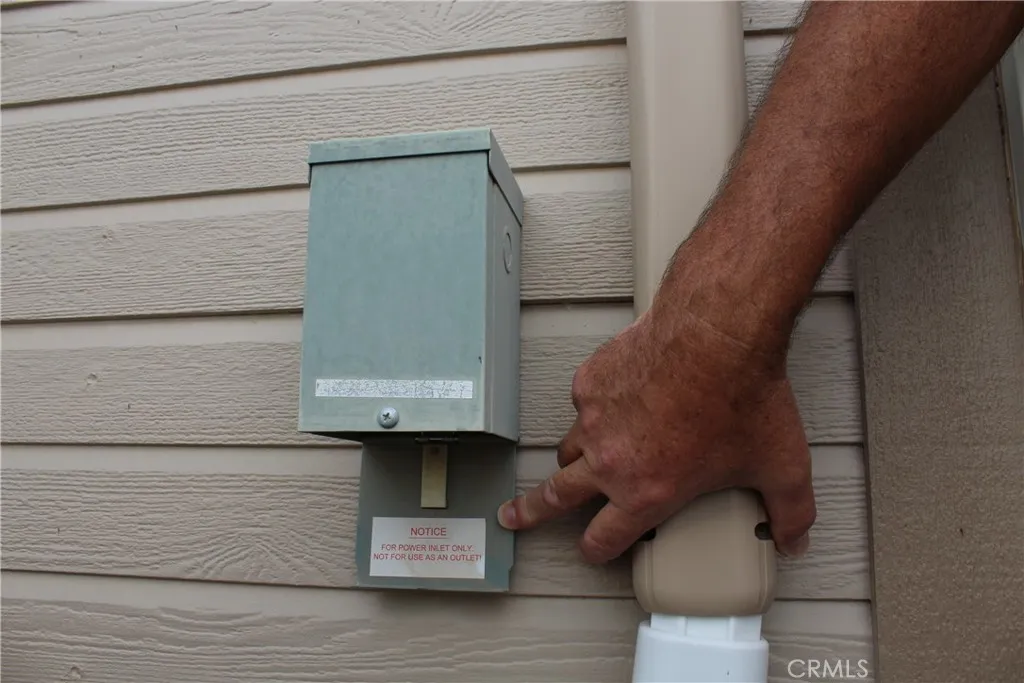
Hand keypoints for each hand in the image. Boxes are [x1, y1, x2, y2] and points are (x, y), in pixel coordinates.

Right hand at [497, 265, 815, 563]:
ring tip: (570, 459)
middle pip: (553, 497)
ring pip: (566, 448)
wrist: (718, 330)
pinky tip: (619, 398)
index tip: (593, 550)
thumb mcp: (780, 465)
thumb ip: (791, 513)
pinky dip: (596, 407)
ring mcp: (594, 418)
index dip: (597, 551)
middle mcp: (610, 460)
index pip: (603, 539)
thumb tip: (798, 539)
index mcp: (645, 492)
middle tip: (513, 517)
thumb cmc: (743, 395)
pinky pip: (584, 403)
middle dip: (530, 513)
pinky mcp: (592, 380)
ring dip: (568, 459)